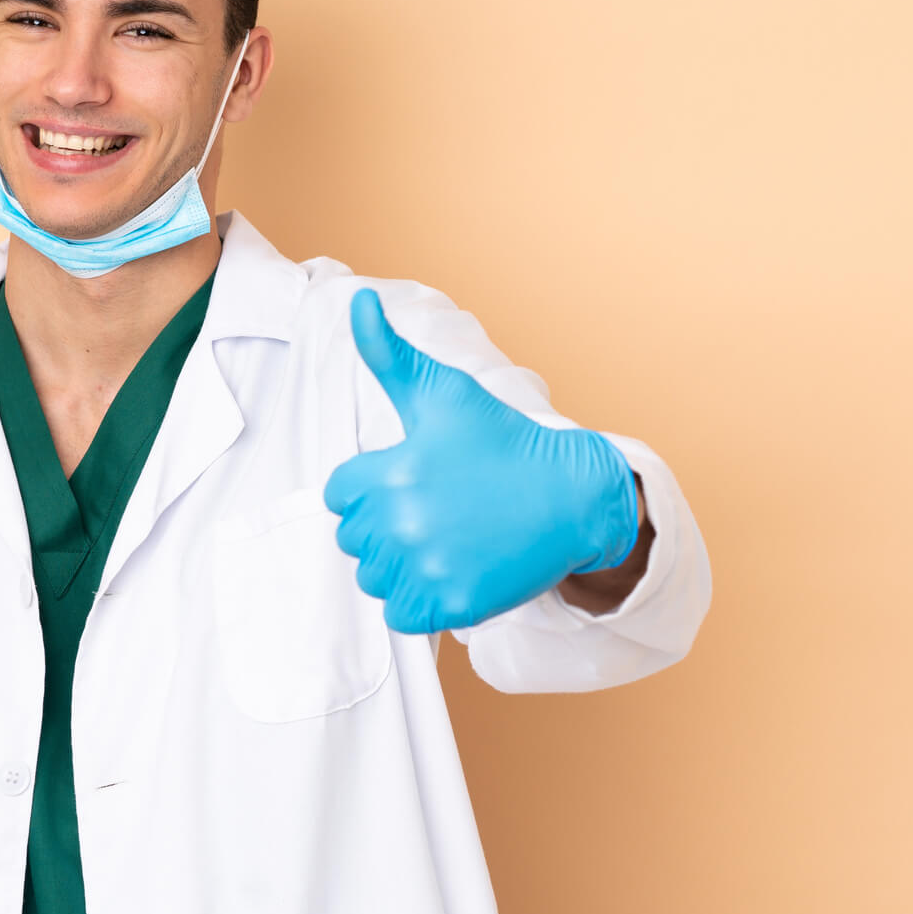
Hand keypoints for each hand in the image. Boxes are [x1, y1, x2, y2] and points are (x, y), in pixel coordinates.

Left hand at [322, 289, 638, 632]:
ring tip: (443, 537)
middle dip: (383, 525)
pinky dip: (418, 600)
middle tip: (434, 508)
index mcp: (393, 471)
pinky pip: (401, 614)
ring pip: (374, 578)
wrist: (573, 495)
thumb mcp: (444, 393)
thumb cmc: (504, 440)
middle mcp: (404, 523)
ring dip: (398, 564)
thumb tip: (357, 299)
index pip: (339, 494)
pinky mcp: (453, 605)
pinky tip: (449, 569)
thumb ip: (389, 352)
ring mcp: (429, 568)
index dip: (370, 485)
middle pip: (354, 539)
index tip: (410, 477)